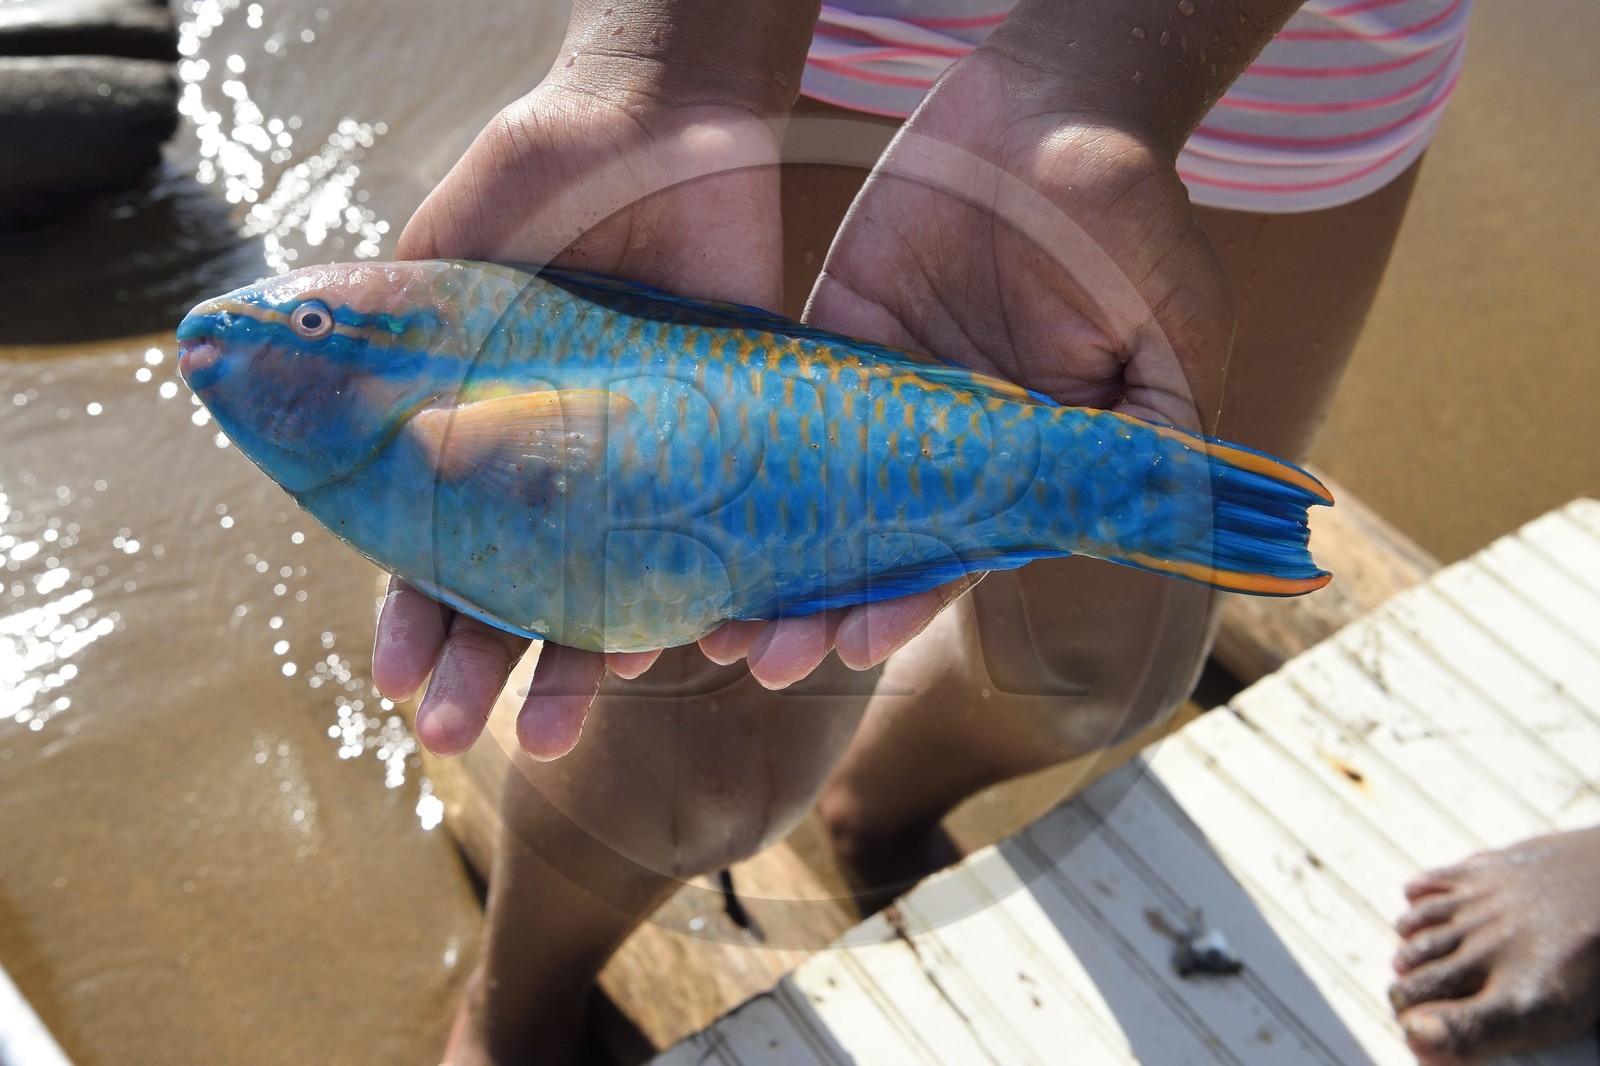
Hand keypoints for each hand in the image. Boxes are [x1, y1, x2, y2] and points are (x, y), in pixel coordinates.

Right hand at [373, 78, 788, 759]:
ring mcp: (650, 471)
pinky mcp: (734, 451)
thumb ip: (387, 341)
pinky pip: (729, 543)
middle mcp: (570, 472)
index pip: (443, 554)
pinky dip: (716, 599)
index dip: (417, 617)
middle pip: (524, 596)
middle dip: (488, 670)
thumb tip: (291, 392)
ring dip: (592, 668)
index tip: (396, 680)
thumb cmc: (539, 184)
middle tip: (458, 734)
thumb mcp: (442, 261)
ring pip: (625, 592)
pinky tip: (695, 646)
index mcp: (488, 444)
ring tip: (558, 731)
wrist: (659, 129)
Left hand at [739, 42, 1236, 685]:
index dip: (907, 603)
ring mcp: (882, 398)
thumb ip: (1156, 426)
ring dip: (762, 559)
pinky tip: (685, 505)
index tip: (852, 646)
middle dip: (814, 608)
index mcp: (1024, 463)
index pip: (958, 555)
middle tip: (756, 657)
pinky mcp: (830, 339)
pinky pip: (775, 410)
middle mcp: (946, 447)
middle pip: (869, 547)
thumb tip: (1155, 522)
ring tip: (704, 619)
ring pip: (810, 499)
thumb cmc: (1127, 211)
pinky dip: (733, 464)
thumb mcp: (1170, 323)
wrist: (1050, 103)